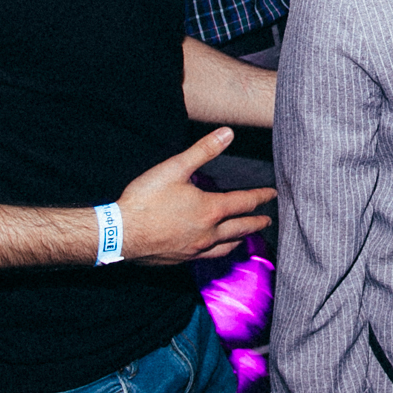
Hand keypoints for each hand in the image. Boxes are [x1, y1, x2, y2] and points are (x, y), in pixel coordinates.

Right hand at [116, 126, 273, 264]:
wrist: (120, 234)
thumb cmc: (146, 200)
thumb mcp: (175, 168)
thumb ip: (203, 150)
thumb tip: (228, 133)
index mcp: (210, 210)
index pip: (244, 202)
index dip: (260, 197)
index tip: (272, 194)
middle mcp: (208, 233)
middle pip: (241, 228)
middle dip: (256, 222)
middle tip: (267, 220)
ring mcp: (195, 250)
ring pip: (227, 247)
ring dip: (240, 240)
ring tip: (246, 237)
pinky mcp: (181, 259)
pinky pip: (209, 257)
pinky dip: (219, 251)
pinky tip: (214, 249)